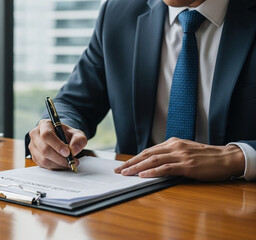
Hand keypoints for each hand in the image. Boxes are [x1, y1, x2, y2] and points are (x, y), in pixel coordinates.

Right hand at [28, 119, 86, 169]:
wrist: (61, 139)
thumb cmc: (66, 135)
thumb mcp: (76, 133)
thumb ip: (79, 139)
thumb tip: (74, 150)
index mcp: (44, 125)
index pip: (47, 135)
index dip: (57, 145)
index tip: (67, 152)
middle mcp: (35, 135)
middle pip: (44, 149)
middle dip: (60, 158)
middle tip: (71, 160)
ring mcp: (33, 146)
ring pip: (43, 159)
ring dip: (58, 164)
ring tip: (69, 163)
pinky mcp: (34, 156)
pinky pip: (43, 165)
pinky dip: (55, 167)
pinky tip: (62, 164)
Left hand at [114, 137, 244, 180]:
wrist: (226, 158)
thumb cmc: (206, 157)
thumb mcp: (185, 151)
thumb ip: (170, 155)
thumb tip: (153, 163)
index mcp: (172, 143)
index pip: (148, 151)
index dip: (134, 158)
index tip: (123, 165)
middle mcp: (174, 147)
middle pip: (147, 155)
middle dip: (131, 162)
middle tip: (119, 170)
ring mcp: (180, 156)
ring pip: (153, 160)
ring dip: (137, 167)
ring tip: (126, 173)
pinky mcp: (187, 166)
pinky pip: (166, 168)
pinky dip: (153, 172)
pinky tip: (143, 175)